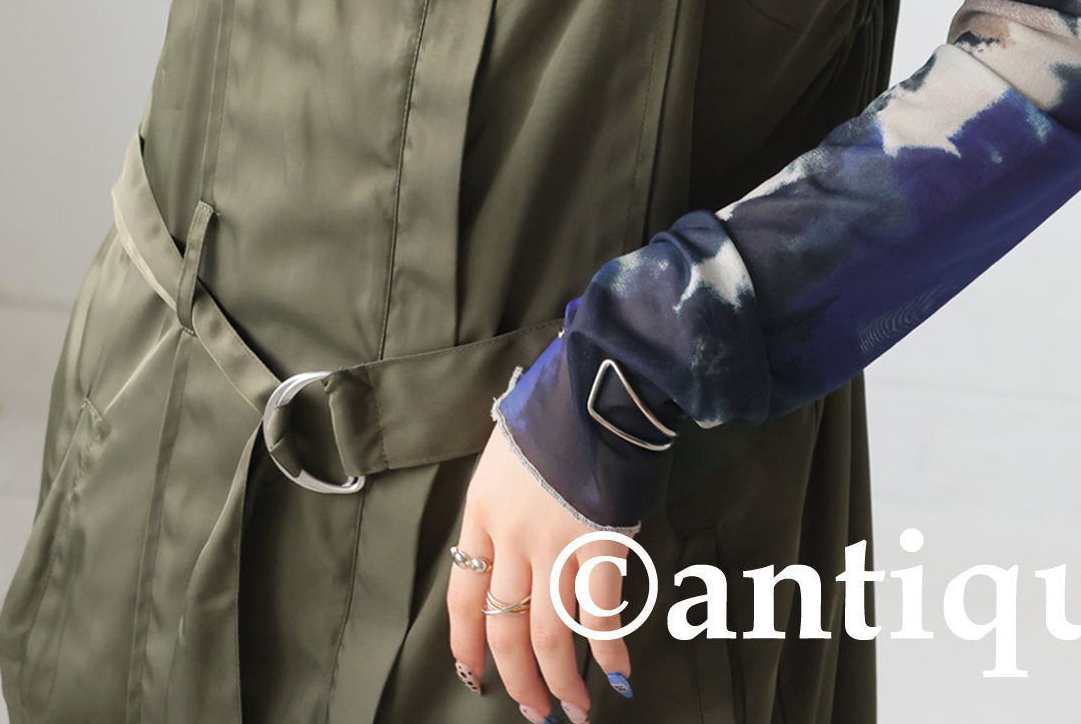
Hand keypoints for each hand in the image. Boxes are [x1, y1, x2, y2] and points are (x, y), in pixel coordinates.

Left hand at [447, 422, 635, 718]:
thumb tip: (509, 549)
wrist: (591, 389)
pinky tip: (617, 670)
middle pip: (507, 629)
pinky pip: (601, 614)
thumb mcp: (506, 456)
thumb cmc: (551, 413)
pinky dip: (610, 648)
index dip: (466, 645)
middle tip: (534, 709)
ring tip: (574, 708)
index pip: (463, 597)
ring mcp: (557, 546)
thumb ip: (503, 505)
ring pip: (552, 635)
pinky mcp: (600, 546)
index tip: (474, 676)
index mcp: (482, 513)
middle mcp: (512, 538)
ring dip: (563, 680)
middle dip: (520, 680)